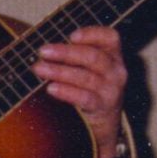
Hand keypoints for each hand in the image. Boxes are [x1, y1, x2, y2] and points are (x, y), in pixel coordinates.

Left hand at [32, 26, 129, 157]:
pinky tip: (51, 88)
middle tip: (43, 51)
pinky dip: (66, 92)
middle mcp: (116, 71)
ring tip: (40, 68)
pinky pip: (84, 98)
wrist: (104, 123)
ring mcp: (111, 90)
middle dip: (66, 52)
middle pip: (93, 56)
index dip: (92, 34)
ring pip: (86, 77)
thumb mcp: (90, 69)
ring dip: (60, 71)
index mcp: (114, 56)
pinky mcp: (102, 107)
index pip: (110, 38)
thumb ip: (76, 56)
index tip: (71, 36)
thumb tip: (46, 49)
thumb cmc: (92, 89)